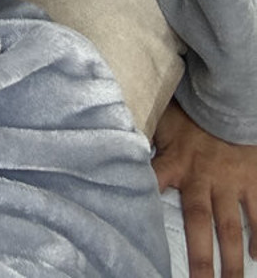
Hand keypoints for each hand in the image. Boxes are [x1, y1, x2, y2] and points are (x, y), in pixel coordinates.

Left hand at [153, 100, 256, 277]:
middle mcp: (203, 179)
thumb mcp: (161, 120)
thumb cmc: (190, 109)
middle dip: (199, 259)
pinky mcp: (252, 180)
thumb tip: (112, 138)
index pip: (153, 187)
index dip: (143, 210)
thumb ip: (143, 137)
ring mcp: (230, 182)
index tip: (138, 240)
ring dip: (231, 259)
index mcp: (175, 163)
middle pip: (200, 225)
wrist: (227, 95)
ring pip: (230, 228)